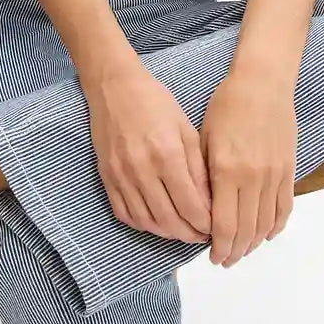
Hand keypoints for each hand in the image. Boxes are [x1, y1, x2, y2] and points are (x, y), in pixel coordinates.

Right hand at [82, 60, 213, 243]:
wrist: (114, 88)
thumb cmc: (156, 103)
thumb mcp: (186, 130)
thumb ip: (198, 168)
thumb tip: (211, 202)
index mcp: (167, 155)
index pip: (191, 206)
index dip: (205, 224)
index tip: (216, 228)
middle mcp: (142, 170)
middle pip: (170, 220)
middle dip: (189, 234)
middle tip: (202, 235)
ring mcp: (121, 176)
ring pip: (147, 222)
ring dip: (168, 233)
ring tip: (183, 231)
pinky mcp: (107, 177)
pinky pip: (125, 213)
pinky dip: (143, 224)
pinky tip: (157, 221)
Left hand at [200, 73, 297, 266]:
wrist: (262, 83)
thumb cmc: (227, 106)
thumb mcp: (203, 139)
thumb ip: (203, 177)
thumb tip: (200, 211)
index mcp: (227, 171)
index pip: (224, 225)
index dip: (218, 246)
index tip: (211, 256)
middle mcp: (253, 178)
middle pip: (246, 231)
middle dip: (234, 251)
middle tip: (224, 260)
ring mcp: (274, 175)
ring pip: (266, 223)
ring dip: (254, 243)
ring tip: (241, 252)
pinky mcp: (288, 169)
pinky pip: (284, 207)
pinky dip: (275, 226)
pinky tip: (265, 234)